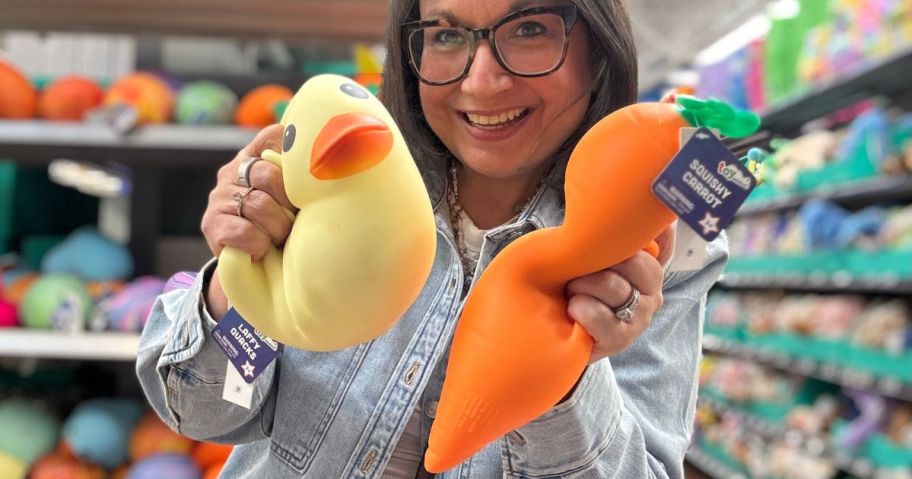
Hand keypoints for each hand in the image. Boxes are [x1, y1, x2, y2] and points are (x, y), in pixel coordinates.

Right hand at [201, 124, 296, 260]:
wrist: (252, 264)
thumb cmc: (282, 225)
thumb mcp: (294, 198)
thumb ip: (305, 179)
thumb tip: (337, 167)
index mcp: (255, 156)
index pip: (274, 136)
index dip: (294, 160)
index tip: (305, 185)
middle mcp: (232, 171)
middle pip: (269, 175)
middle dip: (289, 204)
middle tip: (295, 220)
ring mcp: (219, 196)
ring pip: (259, 205)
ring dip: (278, 228)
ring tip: (280, 237)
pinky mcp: (211, 223)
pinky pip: (244, 231)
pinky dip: (260, 244)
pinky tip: (262, 248)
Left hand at [566, 225, 675, 362]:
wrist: (558, 328)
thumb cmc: (575, 282)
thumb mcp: (590, 252)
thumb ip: (611, 231)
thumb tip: (639, 195)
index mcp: (649, 262)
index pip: (662, 238)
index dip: (641, 232)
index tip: (619, 231)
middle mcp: (652, 288)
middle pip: (633, 261)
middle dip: (598, 260)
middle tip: (577, 266)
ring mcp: (640, 316)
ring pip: (612, 286)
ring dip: (582, 284)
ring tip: (571, 289)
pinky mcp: (622, 339)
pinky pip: (600, 316)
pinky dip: (580, 308)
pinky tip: (573, 308)